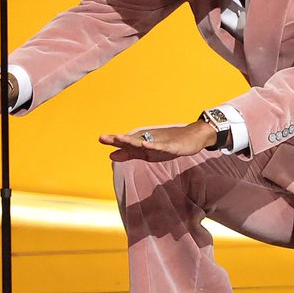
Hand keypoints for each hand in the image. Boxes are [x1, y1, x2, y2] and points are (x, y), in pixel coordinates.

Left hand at [98, 121, 215, 161]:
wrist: (192, 137)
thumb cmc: (168, 144)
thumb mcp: (147, 152)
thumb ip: (129, 153)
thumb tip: (110, 155)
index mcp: (142, 142)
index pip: (126, 142)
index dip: (114, 141)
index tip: (100, 139)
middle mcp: (149, 140)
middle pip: (132, 140)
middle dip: (118, 139)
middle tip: (103, 138)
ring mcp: (161, 142)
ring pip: (144, 142)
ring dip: (132, 141)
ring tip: (120, 139)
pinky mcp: (172, 146)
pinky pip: (162, 147)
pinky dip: (153, 146)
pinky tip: (145, 145)